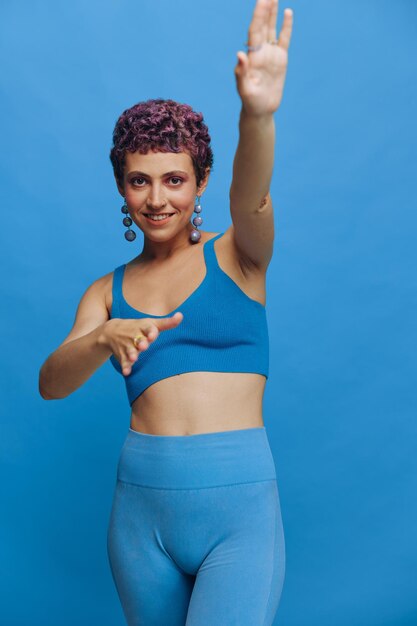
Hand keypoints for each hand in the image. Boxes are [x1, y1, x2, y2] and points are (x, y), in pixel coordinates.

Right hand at [100, 312, 183, 375]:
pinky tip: (126, 372)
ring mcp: (128, 346)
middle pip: (138, 339)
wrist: (111, 331)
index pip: (148, 329)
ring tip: (134, 358)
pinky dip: (125, 366)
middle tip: (143, 346)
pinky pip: (123, 361)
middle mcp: (134, 336)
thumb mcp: (151, 323)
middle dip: (141, 343)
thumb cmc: (138, 327)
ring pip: (130, 350)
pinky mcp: (122, 355)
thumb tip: (181, 316)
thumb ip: (167, 323)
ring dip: (132, 354)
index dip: (151, 332)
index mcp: (143, 327)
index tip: (153, 336)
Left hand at [234, 0, 293, 116]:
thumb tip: (240, 53)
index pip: (254, 30)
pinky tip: (287, 12)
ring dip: (272, 13)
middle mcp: (260, 51)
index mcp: (252, 56)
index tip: (262, 0)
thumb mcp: (244, 90)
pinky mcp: (280, 59)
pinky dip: (286, 26)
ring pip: (271, 28)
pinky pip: (284, 39)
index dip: (258, 15)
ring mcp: (271, 54)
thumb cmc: (250, 102)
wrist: (261, 111)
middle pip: (262, 25)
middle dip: (265, 9)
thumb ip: (241, 72)